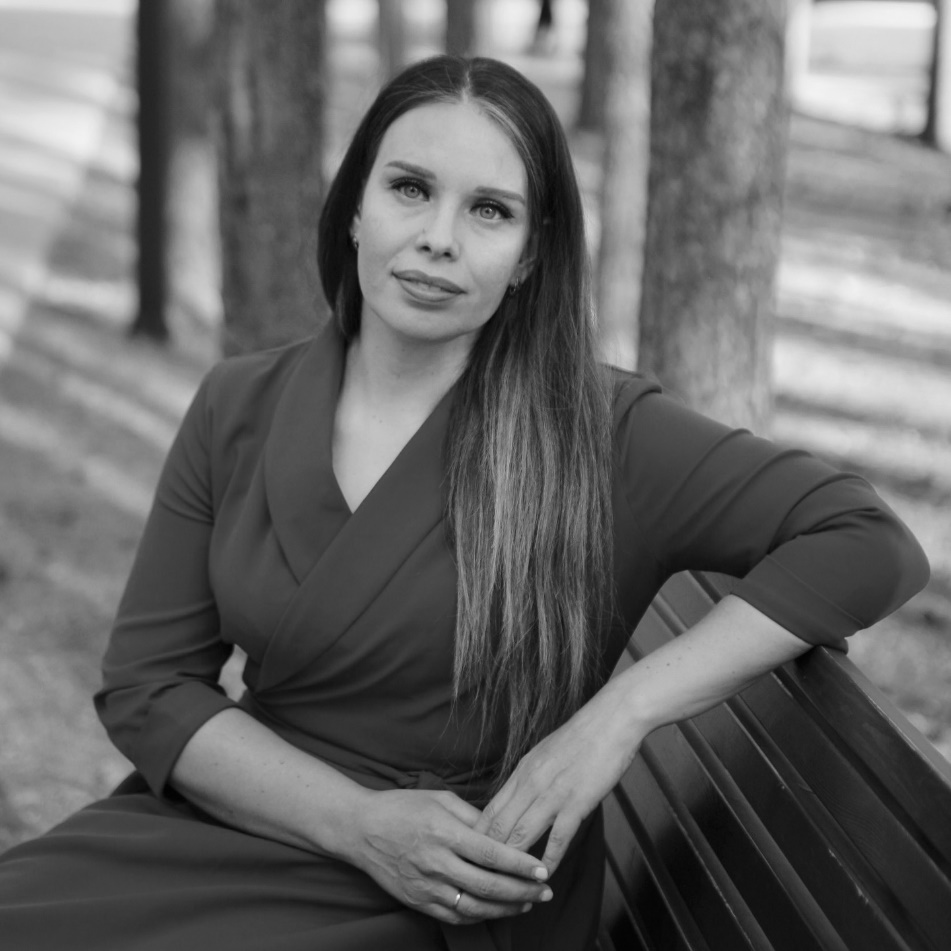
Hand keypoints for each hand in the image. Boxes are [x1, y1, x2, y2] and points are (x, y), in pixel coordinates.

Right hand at [350, 788, 552, 924]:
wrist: (361, 829)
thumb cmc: (403, 808)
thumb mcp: (440, 800)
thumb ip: (473, 817)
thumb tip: (504, 831)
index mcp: (444, 833)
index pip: (491, 854)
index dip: (520, 865)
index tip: (542, 870)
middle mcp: (436, 862)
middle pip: (487, 885)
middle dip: (522, 891)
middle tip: (545, 891)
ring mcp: (426, 886)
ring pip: (474, 907)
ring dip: (506, 909)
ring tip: (527, 904)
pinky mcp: (417, 901)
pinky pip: (454, 917)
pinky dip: (479, 917)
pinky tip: (496, 910)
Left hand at [474, 692, 643, 875]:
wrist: (610, 720)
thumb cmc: (581, 737)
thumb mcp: (544, 754)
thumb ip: (529, 778)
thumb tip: (517, 801)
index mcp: (522, 771)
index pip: (490, 810)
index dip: (478, 838)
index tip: (472, 858)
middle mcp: (531, 783)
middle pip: (499, 827)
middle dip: (488, 857)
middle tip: (482, 881)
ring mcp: (552, 794)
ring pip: (521, 835)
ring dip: (513, 865)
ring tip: (507, 888)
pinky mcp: (576, 802)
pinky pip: (557, 839)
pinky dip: (547, 862)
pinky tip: (543, 878)